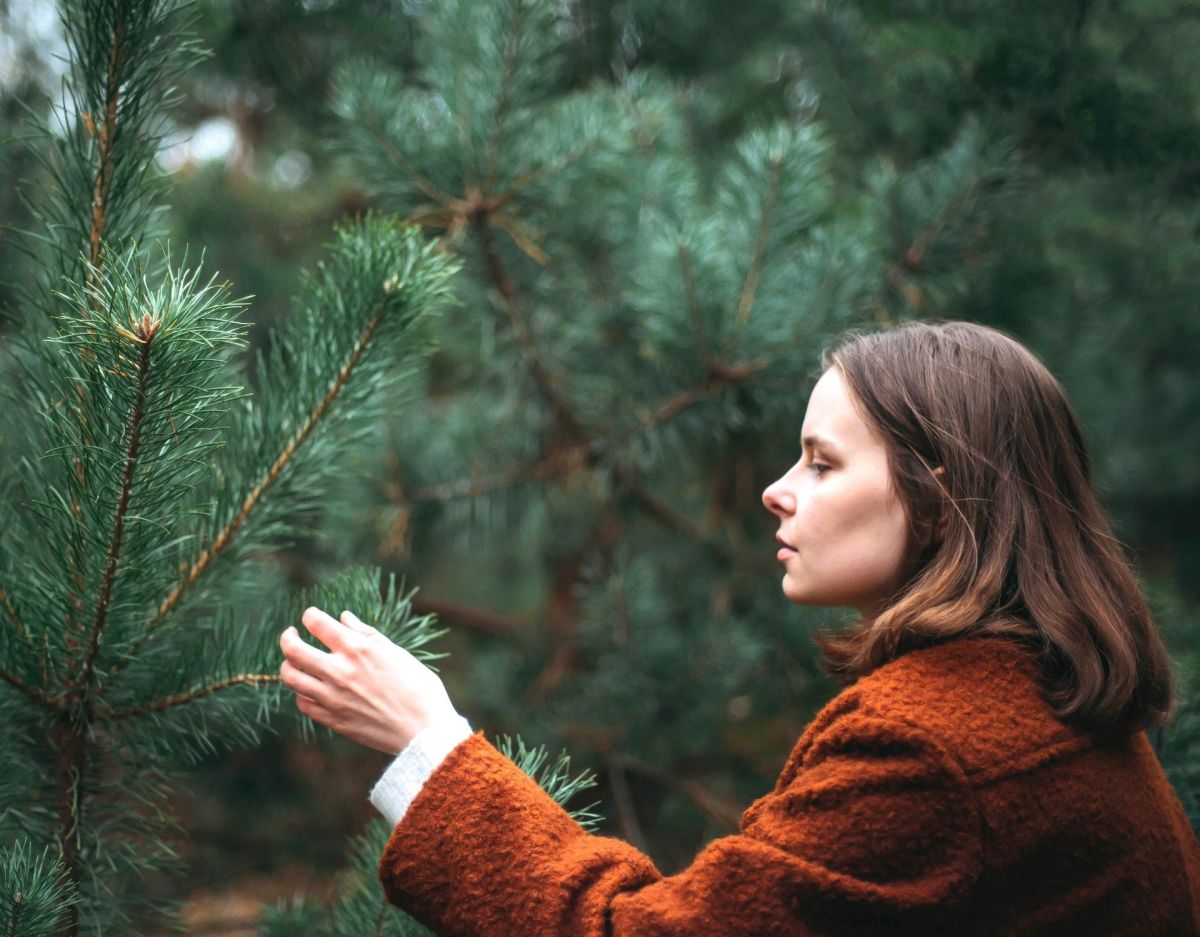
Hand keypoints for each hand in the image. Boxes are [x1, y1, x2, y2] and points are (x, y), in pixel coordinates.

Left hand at [278, 606, 458, 754]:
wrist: (424, 730)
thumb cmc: (419, 688)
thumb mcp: (397, 653)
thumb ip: (366, 634)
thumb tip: (344, 618)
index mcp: (358, 649)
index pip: (317, 623)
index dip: (310, 616)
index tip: (311, 617)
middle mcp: (339, 671)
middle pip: (293, 649)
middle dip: (287, 637)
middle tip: (291, 635)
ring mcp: (332, 697)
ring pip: (290, 677)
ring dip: (288, 665)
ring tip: (295, 662)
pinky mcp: (332, 719)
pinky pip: (302, 703)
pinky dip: (302, 692)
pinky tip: (312, 688)